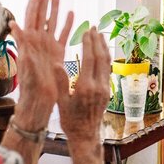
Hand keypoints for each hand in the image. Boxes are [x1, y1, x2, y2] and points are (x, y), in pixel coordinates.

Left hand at [9, 0, 72, 129]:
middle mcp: (38, 41)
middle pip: (41, 15)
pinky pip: (63, 35)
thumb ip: (21, 42)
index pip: (32, 16)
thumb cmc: (30, 85)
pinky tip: (71, 14)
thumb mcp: (25, 62)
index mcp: (30, 41)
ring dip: (54, 9)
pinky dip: (66, 24)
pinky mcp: (57, 53)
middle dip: (44, 0)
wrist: (39, 100)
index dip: (35, 2)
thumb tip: (13, 24)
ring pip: (52, 22)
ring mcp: (48, 46)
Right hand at [56, 29, 110, 144]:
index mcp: (85, 87)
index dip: (88, 44)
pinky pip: (107, 70)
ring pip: (107, 63)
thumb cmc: (70, 120)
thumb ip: (61, 82)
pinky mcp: (107, 91)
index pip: (89, 59)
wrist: (85, 135)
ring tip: (100, 35)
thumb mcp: (61, 101)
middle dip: (97, 41)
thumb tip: (56, 63)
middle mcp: (98, 86)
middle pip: (100, 58)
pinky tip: (102, 51)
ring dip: (103, 48)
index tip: (86, 31)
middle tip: (93, 27)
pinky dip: (105, 58)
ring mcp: (105, 89)